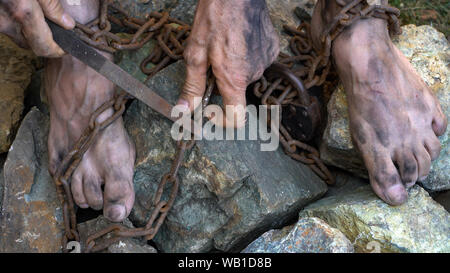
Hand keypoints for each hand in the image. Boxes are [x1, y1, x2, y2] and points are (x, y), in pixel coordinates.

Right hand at [0, 0, 74, 56]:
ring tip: (45, 22)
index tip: (67, 49)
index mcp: (23, 13)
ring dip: (33, 33)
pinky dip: (20, 24)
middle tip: (60, 34)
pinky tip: (28, 11)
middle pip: (31, 45)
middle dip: (46, 43)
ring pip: (19, 37)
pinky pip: (9, 26)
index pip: (44, 47)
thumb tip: (67, 24)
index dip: (58, 51)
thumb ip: (52, 6)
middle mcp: (6, 22)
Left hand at [178, 0, 278, 126]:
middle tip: (211, 62)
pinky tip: (238, 39)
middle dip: (222, 83)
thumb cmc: (214, 18)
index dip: (223, 121)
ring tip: (225, 45)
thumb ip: (192, 85)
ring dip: (234, 68)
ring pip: (245, 75)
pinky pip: (257, 61)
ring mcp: (266, 61)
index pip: (236, 119)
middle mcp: (254, 74)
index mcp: (234, 79)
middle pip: (236, 92)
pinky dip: (246, 56)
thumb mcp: (195, 53)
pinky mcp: (273, 49)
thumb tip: (184, 110)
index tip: (212, 112)